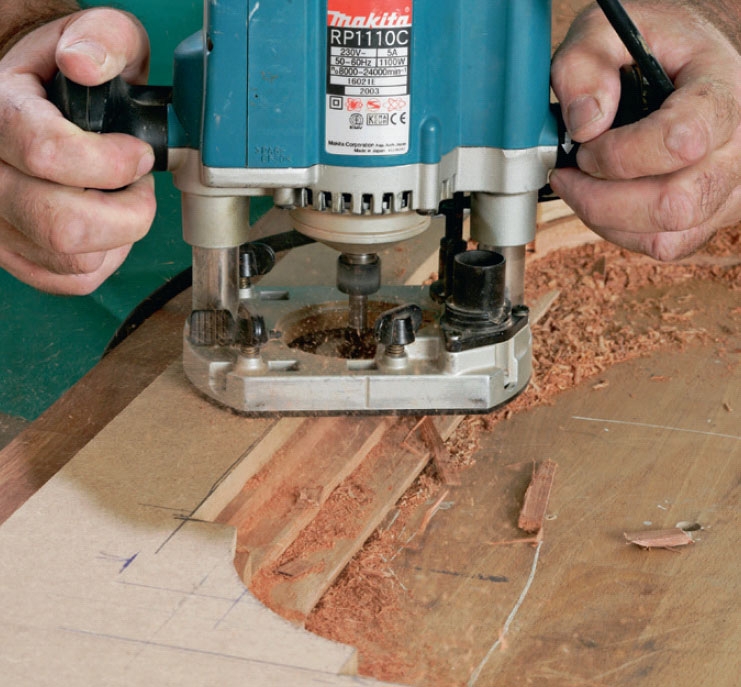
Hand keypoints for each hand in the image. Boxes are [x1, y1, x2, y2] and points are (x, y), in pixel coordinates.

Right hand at [0, 8, 155, 293]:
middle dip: (127, 213)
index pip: (46, 154)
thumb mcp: (94, 38)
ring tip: (121, 198)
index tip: (139, 156)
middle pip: (61, 226)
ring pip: (71, 259)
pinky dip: (107, 259)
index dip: (112, 163)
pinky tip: (107, 225)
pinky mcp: (16, 255)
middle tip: (139, 185)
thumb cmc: (70, 78)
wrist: (39, 102)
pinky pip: (74, 279)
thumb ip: (101, 39)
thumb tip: (84, 63)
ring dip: (120, 235)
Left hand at [550, 1, 740, 259]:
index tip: (585, 144)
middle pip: (675, 205)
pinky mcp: (713, 212)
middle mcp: (738, 146)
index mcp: (721, 91)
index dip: (618, 155)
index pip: (681, 142)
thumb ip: (584, 64)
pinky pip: (667, 245)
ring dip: (606, 220)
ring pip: (667, 236)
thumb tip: (584, 125)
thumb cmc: (655, 44)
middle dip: (602, 199)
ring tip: (582, 187)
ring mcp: (729, 185)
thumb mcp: (609, 28)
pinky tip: (605, 201)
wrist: (694, 58)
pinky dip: (623, 232)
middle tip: (571, 174)